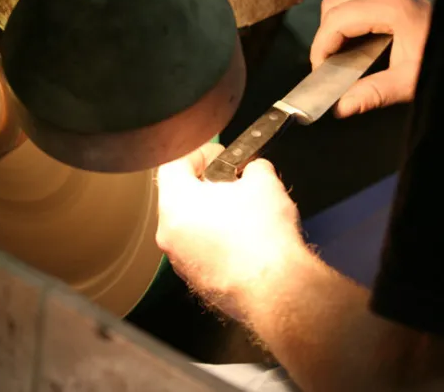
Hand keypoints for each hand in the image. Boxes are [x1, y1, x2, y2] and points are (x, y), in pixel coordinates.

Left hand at [155, 143, 303, 319]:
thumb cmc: (263, 236)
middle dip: (208, 185)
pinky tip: (244, 241)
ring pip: (189, 225)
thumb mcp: (264, 182)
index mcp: (175, 202)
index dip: (200, 153)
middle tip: (235, 182)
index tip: (221, 155)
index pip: (173, 163)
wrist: (275, 290)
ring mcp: (180, 260)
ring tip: (243, 212)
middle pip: (180, 196)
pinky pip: (201, 250)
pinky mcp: (196, 280)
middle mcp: (169, 233)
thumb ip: (253, 167)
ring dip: (212, 215)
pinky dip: (217, 241)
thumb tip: (253, 168)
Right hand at [311, 0, 433, 117]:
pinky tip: (358, 45)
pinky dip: (350, 21)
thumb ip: (374, 93)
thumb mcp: (411, 80)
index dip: (321, 47)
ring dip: (336, 28)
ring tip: (342, 56)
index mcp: (391, 6)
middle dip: (325, 37)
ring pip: (343, 0)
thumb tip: (341, 108)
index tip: (321, 72)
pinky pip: (358, 0)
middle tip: (330, 66)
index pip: (336, 20)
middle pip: (334, 6)